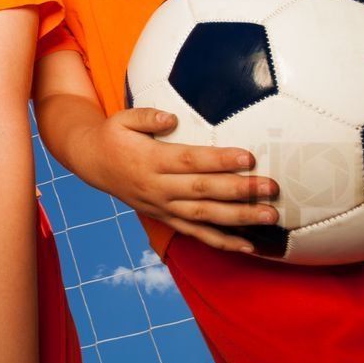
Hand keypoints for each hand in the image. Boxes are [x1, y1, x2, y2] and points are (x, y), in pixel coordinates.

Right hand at [75, 108, 278, 252]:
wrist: (92, 163)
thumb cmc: (113, 136)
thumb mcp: (121, 118)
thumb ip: (146, 116)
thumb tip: (171, 119)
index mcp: (150, 161)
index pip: (190, 161)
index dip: (219, 160)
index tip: (248, 157)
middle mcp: (158, 188)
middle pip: (203, 191)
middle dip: (240, 191)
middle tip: (271, 187)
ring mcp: (162, 207)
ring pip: (205, 216)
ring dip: (239, 218)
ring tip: (270, 216)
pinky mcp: (165, 218)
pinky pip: (196, 234)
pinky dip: (223, 242)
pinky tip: (249, 246)